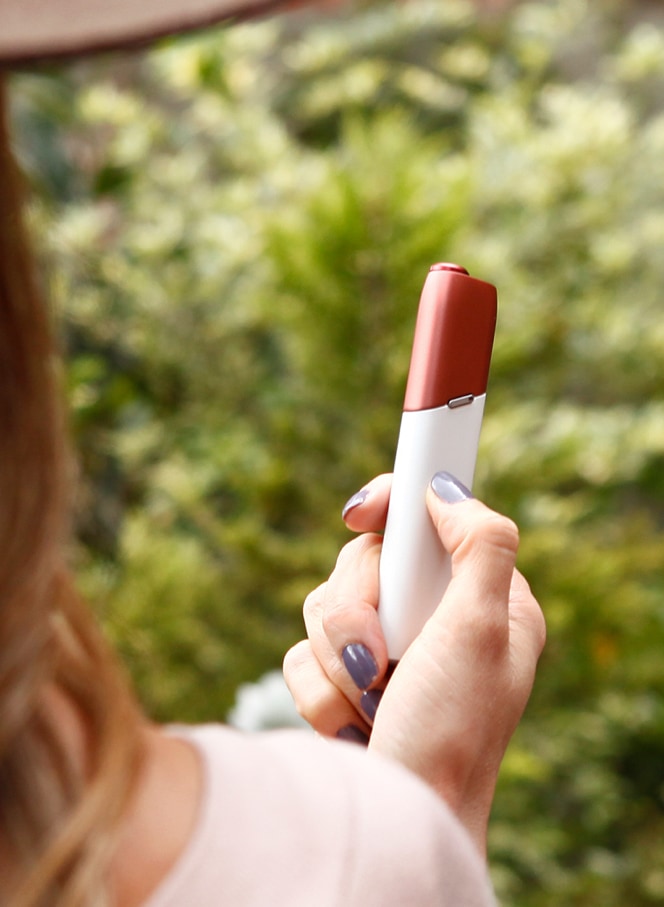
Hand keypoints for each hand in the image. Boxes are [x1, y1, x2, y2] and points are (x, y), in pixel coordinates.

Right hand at [283, 473, 545, 853]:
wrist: (408, 814)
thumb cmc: (454, 735)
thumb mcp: (483, 632)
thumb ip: (480, 547)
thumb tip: (445, 491)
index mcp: (478, 596)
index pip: (426, 517)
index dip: (389, 504)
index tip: (359, 514)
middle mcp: (430, 615)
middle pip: (362, 560)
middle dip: (358, 611)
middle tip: (381, 656)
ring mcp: (383, 647)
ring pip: (323, 606)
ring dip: (340, 661)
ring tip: (374, 701)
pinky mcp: (342, 678)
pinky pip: (299, 654)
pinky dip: (321, 694)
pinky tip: (356, 724)